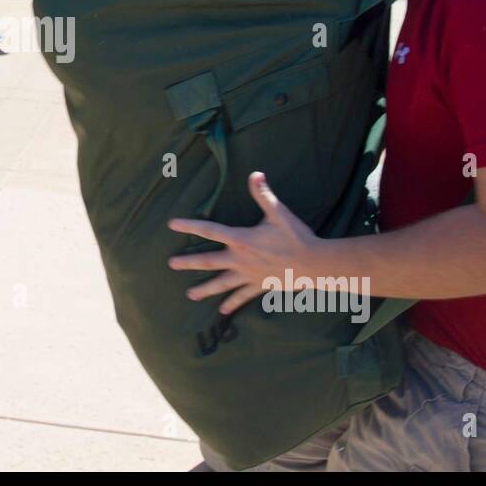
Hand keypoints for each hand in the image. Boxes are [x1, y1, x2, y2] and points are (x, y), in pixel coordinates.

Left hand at [167, 172, 319, 314]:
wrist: (314, 264)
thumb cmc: (296, 236)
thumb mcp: (279, 213)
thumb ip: (263, 194)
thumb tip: (255, 174)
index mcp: (241, 239)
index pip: (210, 230)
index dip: (190, 226)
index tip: (172, 225)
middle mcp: (240, 259)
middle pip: (209, 261)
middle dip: (189, 262)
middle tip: (171, 265)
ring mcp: (248, 275)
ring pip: (222, 283)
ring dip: (205, 289)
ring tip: (190, 295)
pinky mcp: (259, 286)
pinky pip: (242, 297)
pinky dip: (232, 303)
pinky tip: (223, 311)